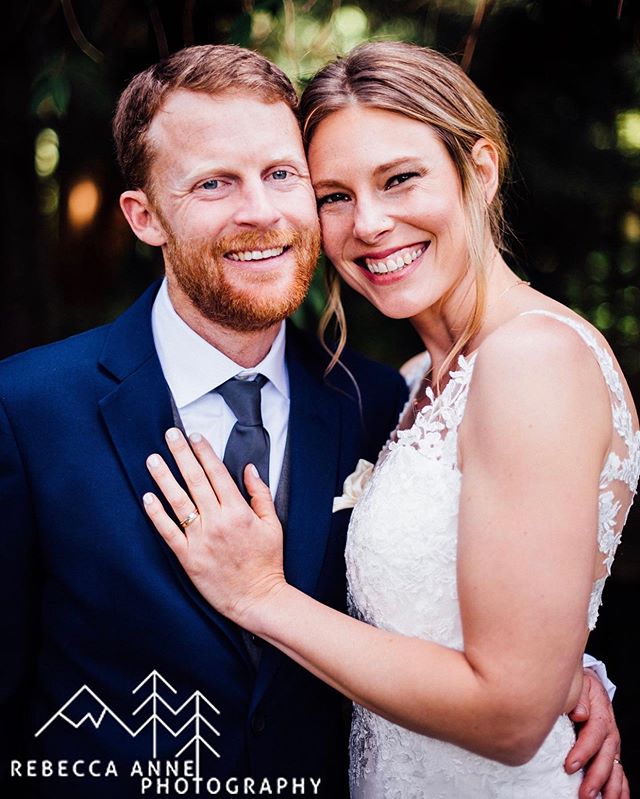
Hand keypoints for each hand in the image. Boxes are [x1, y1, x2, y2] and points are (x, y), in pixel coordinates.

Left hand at [143, 428, 285, 627]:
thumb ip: (260, 495)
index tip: (194, 435)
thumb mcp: (273, 524)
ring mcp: (200, 539)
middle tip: (170, 435)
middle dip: (181, 455)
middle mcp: (217, 521)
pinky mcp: (188, 557)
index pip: (217, 473)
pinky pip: (168, 532)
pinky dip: (157, 514)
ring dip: (164, 478)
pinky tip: (147, 497)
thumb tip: (250, 470)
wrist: (257, 598)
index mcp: (238, 511)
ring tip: (152, 459)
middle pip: (195, 480)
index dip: (204, 452)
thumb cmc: (267, 561)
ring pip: (178, 502)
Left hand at [565, 668, 628, 798]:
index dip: (583, 751)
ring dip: (609, 788)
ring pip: (615, 769)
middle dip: (596, 777)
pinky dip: (620, 788)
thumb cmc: (581, 687)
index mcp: (601, 715)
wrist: (590, 684)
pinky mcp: (612, 752)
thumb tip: (580, 713)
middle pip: (606, 757)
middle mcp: (610, 732)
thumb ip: (579, 698)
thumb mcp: (579, 685)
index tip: (570, 766)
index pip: (594, 734)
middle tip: (584, 793)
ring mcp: (613, 745)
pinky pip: (620, 773)